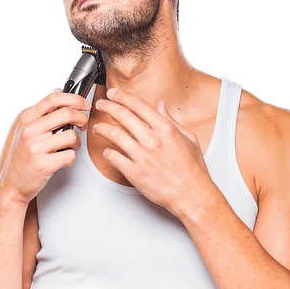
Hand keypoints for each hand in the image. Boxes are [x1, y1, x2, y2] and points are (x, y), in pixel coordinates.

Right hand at [0, 88, 89, 204]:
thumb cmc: (21, 157)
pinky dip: (71, 158)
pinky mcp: (43, 164)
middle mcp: (30, 131)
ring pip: (71, 135)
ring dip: (77, 142)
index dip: (74, 98)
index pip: (53, 99)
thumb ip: (41, 111)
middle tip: (83, 124)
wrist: (12, 183)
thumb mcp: (25, 129)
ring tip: (70, 147)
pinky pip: (70, 155)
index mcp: (26, 119)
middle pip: (66, 113)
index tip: (84, 103)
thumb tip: (58, 90)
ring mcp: (36, 147)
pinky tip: (64, 159)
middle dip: (81, 118)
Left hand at [93, 88, 214, 219]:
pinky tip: (106, 151)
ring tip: (98, 127)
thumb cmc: (192, 169)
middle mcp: (152, 140)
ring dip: (102, 128)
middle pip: (123, 115)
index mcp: (165, 129)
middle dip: (108, 106)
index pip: (138, 106)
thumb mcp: (188, 138)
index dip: (122, 97)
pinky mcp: (135, 173)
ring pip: (114, 134)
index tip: (114, 94)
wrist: (192, 194)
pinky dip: (106, 153)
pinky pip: (114, 158)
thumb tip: (161, 105)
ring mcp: (142, 156)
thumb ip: (171, 119)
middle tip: (101, 104)